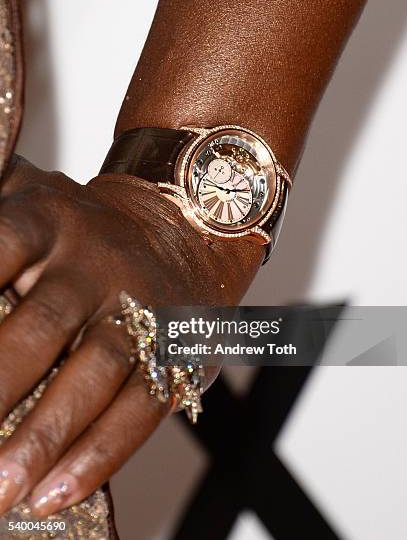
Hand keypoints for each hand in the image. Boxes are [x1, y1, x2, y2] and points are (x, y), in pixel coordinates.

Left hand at [0, 156, 261, 516]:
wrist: (179, 226)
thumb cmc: (84, 227)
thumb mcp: (31, 196)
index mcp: (49, 218)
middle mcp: (96, 261)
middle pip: (44, 323)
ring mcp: (142, 306)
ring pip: (98, 371)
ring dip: (48, 436)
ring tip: (1, 492)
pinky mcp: (177, 346)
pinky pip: (143, 403)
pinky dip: (102, 452)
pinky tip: (55, 492)